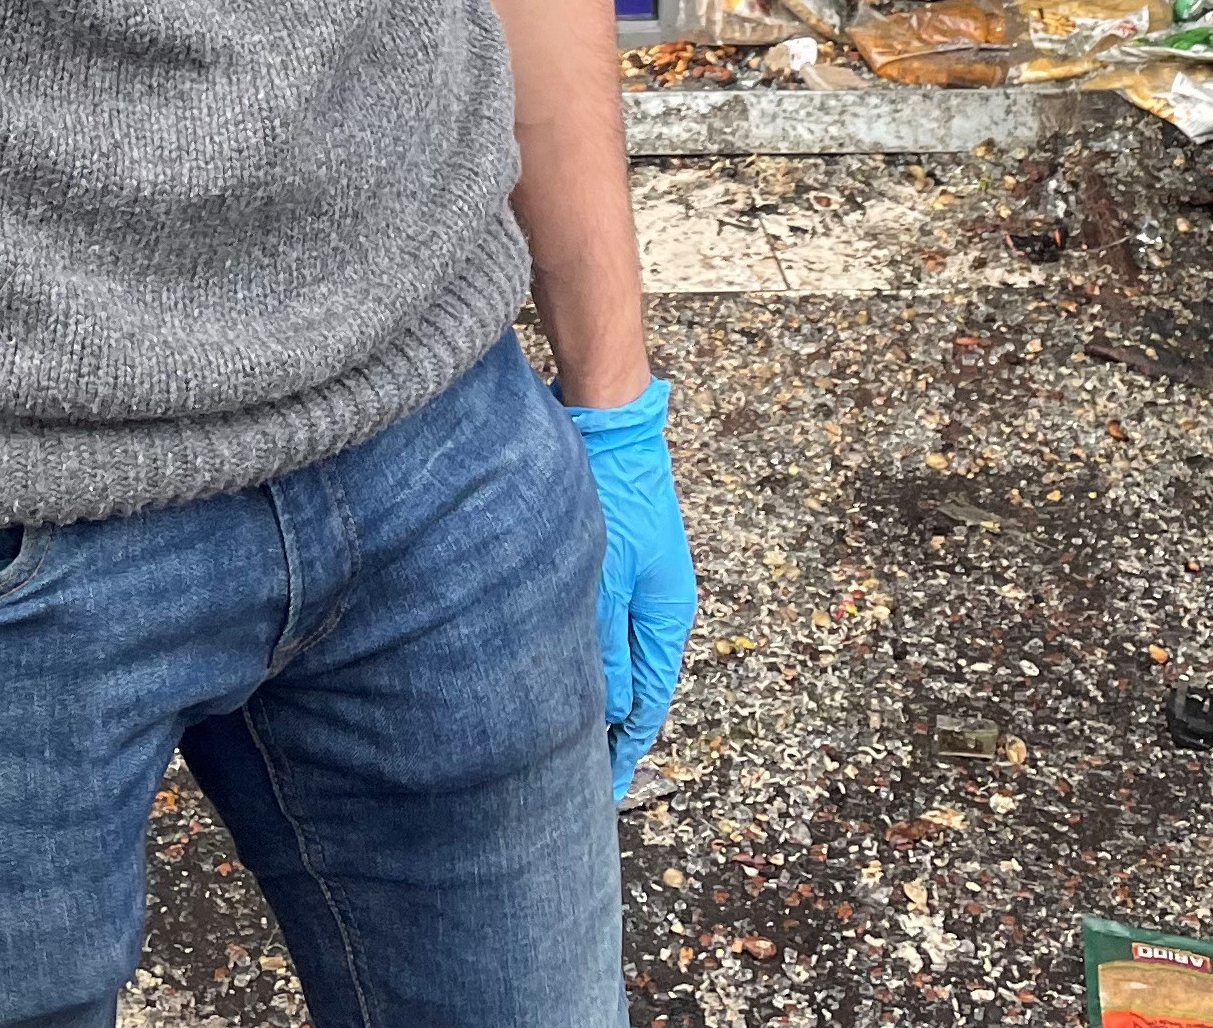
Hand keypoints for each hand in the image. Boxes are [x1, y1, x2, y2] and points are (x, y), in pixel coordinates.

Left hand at [563, 377, 697, 796]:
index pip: (650, 702)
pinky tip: (547, 666)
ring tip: (555, 731)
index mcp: (665, 615)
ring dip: (590, 691)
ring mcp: (632, 581)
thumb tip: (610, 711)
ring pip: (610, 655)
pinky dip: (579, 654)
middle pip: (633, 683)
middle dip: (607, 729)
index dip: (625, 750)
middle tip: (574, 775)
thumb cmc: (612, 497)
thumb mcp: (607, 584)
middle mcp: (654, 603)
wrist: (607, 419)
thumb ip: (606, 650)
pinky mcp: (607, 561)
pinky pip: (595, 624)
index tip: (604, 793)